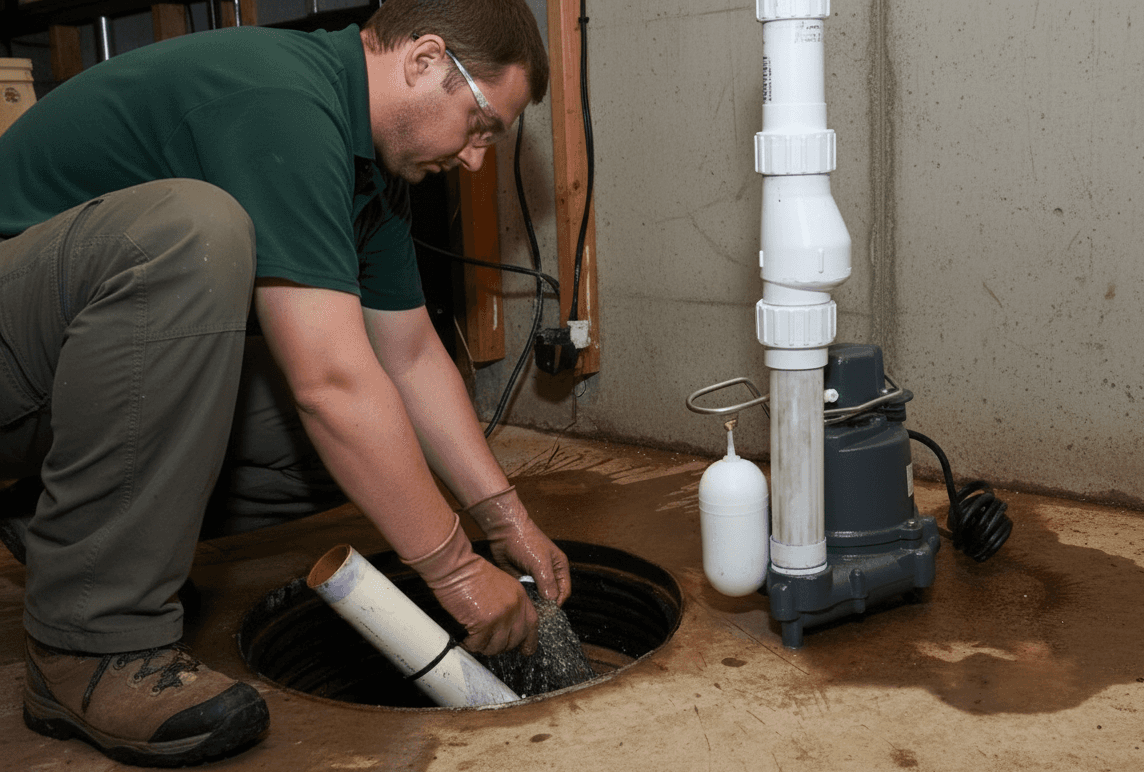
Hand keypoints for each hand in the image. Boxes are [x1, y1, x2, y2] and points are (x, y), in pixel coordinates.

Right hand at [402, 514, 537, 654]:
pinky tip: (465, 637)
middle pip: (514, 640)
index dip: (529, 640)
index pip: (532, 624)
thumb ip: (509, 604)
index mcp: (520, 596)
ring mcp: (501, 616)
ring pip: (497, 647)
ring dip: (485, 647)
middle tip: (488, 643)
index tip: (526, 650)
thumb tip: (507, 627)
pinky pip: (479, 645)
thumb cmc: (471, 573)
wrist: (457, 567)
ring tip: (474, 639)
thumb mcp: (500, 585)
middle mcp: (514, 607)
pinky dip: (470, 644)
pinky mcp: (485, 623)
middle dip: (501, 646)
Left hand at [465, 486, 571, 605]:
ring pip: (537, 595)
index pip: (564, 591)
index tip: (548, 612)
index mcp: (559, 567)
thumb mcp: (540, 563)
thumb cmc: (526, 541)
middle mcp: (548, 572)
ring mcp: (534, 575)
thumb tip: (552, 602)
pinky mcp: (521, 577)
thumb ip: (547, 583)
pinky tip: (518, 600)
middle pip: (551, 595)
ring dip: (533, 602)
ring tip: (527, 608)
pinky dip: (523, 597)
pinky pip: (524, 592)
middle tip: (536, 613)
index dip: (557, 602)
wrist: (504, 531)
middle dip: (545, 604)